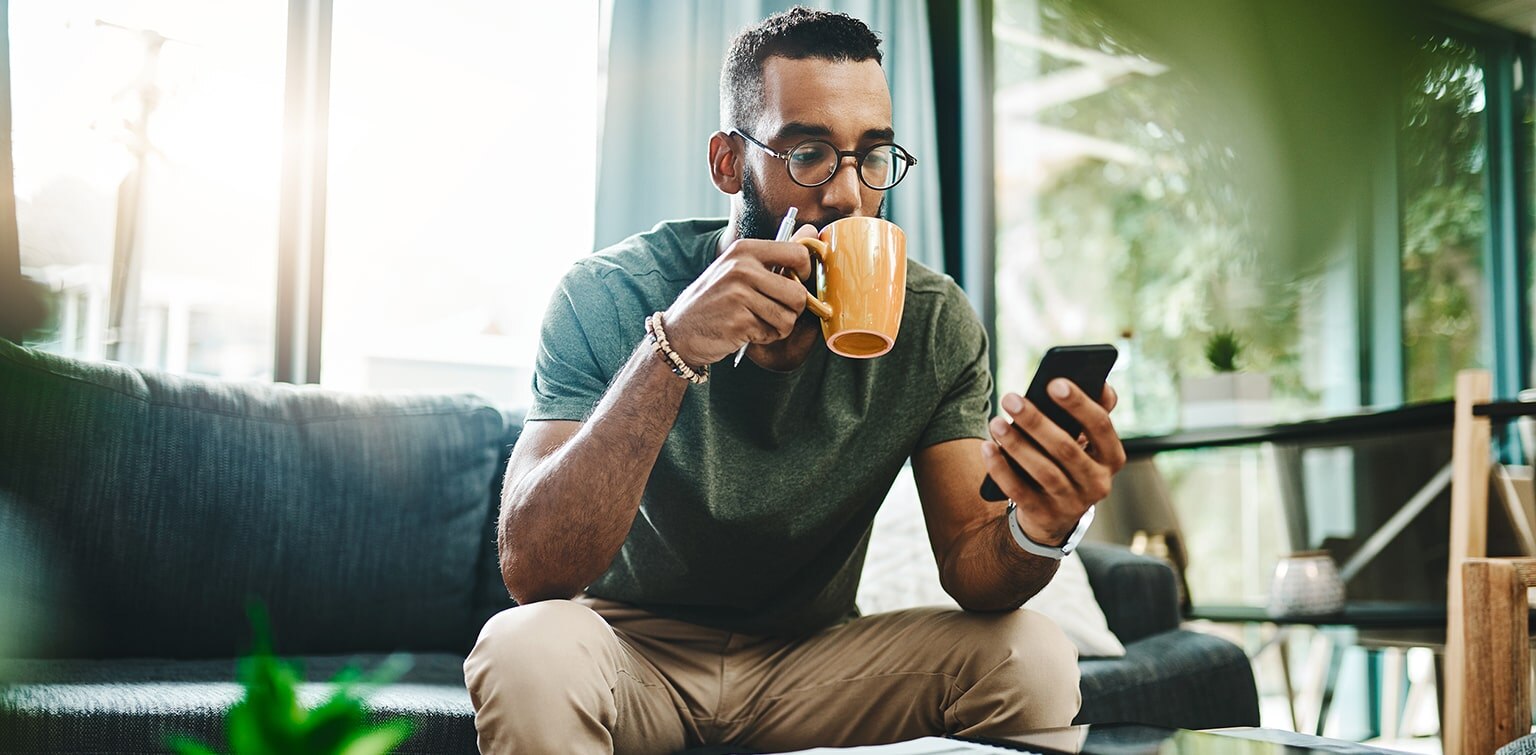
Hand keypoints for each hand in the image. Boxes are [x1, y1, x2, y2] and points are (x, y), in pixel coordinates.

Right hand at [662, 225, 817, 366]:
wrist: (680, 331)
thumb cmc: (715, 300)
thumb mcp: (738, 268)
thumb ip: (775, 253)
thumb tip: (812, 230)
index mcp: (745, 250)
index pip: (797, 253)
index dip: (806, 273)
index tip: (796, 283)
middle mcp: (742, 268)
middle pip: (798, 294)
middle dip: (793, 310)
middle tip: (775, 311)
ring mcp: (739, 295)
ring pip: (788, 318)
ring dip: (778, 327)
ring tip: (757, 321)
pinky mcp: (738, 322)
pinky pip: (772, 333)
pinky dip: (764, 337)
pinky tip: (745, 332)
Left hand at [981, 380, 1125, 545]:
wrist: (1054, 515)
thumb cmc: (1069, 462)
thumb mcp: (1086, 441)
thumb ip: (1095, 412)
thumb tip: (1102, 383)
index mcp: (1112, 457)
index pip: (1100, 426)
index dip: (1079, 404)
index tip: (1053, 382)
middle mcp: (1098, 483)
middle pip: (1066, 449)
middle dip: (1036, 421)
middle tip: (1010, 398)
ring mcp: (1072, 503)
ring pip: (1043, 471)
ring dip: (1016, 444)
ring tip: (995, 422)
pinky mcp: (1045, 516)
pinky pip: (1019, 491)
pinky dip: (1001, 469)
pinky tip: (987, 447)